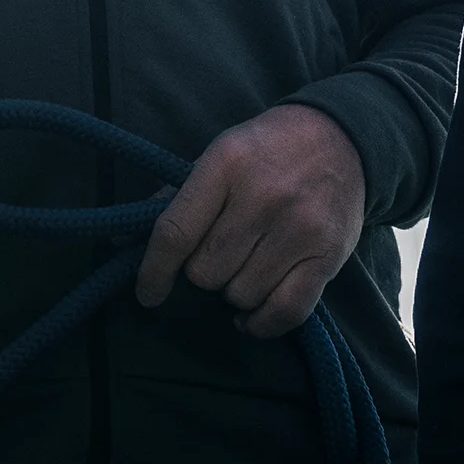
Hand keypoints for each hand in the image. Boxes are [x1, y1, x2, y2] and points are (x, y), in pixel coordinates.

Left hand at [135, 100, 366, 338]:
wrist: (342, 139)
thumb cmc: (266, 151)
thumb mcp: (218, 156)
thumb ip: (176, 199)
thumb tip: (122, 240)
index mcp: (225, 164)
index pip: (175, 232)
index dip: (154, 271)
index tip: (148, 293)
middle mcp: (263, 196)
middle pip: (207, 271)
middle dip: (203, 273)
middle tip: (219, 256)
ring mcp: (299, 227)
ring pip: (241, 294)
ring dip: (234, 292)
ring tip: (245, 268)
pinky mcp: (327, 256)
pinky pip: (284, 312)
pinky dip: (261, 323)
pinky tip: (251, 314)